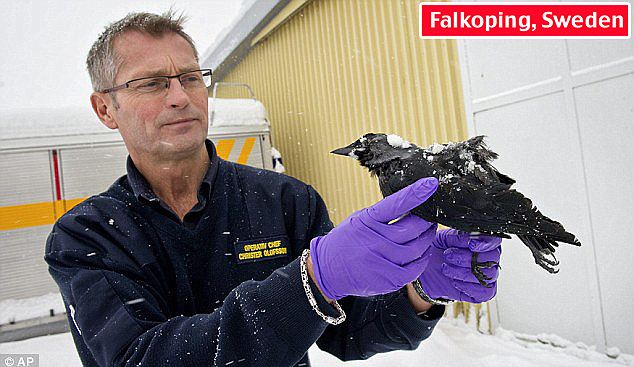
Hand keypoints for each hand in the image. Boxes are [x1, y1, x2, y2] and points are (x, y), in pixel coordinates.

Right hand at [309, 177, 438, 299]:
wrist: (328, 270)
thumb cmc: (346, 241)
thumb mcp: (358, 220)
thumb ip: (381, 215)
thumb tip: (410, 205)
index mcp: (367, 220)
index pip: (395, 204)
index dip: (415, 193)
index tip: (430, 184)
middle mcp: (374, 240)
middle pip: (412, 228)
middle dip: (426, 221)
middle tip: (430, 218)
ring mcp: (381, 260)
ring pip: (417, 248)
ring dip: (427, 239)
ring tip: (427, 234)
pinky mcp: (387, 279)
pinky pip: (415, 268)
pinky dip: (423, 259)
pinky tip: (422, 253)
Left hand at [418, 229, 501, 302]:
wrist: (429, 269)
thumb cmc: (439, 251)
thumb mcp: (444, 238)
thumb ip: (458, 235)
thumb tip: (468, 237)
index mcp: (483, 241)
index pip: (494, 240)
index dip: (485, 243)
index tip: (471, 245)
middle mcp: (489, 257)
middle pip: (492, 257)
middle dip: (468, 258)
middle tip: (449, 256)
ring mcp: (489, 275)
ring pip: (488, 274)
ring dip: (463, 272)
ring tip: (446, 268)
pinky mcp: (484, 291)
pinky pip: (486, 292)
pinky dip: (468, 287)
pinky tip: (454, 281)